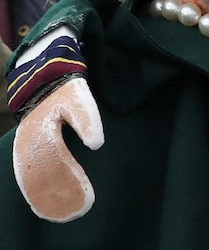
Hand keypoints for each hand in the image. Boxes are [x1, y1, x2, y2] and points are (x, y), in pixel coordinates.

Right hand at [12, 77, 103, 221]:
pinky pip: (27, 175)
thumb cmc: (67, 93)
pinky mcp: (26, 152)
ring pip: (31, 178)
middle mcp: (28, 142)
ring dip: (45, 196)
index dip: (70, 180)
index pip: (56, 160)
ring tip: (62, 213)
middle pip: (42, 174)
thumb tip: (96, 145)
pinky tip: (43, 205)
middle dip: (59, 193)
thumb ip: (87, 121)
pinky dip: (34, 191)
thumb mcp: (78, 99)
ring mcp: (24, 148)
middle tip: (79, 210)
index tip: (85, 197)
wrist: (45, 83)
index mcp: (41, 129)